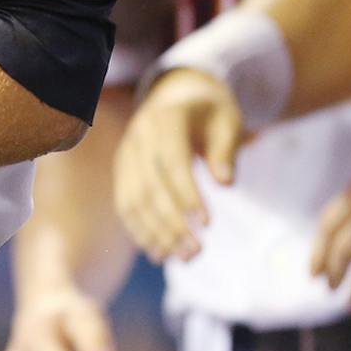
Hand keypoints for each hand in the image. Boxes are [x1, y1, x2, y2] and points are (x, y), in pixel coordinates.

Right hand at [113, 69, 242, 262]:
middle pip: (149, 187)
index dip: (187, 195)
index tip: (208, 224)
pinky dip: (139, 230)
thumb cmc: (209, 110)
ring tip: (181, 257)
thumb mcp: (227, 121)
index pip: (172, 162)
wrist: (175, 93)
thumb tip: (226, 183)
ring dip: (155, 233)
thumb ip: (226, 150)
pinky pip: (124, 203)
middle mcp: (138, 137)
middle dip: (171, 224)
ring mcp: (126, 154)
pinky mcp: (122, 170)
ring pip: (133, 200)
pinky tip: (158, 251)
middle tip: (195, 252)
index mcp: (165, 120)